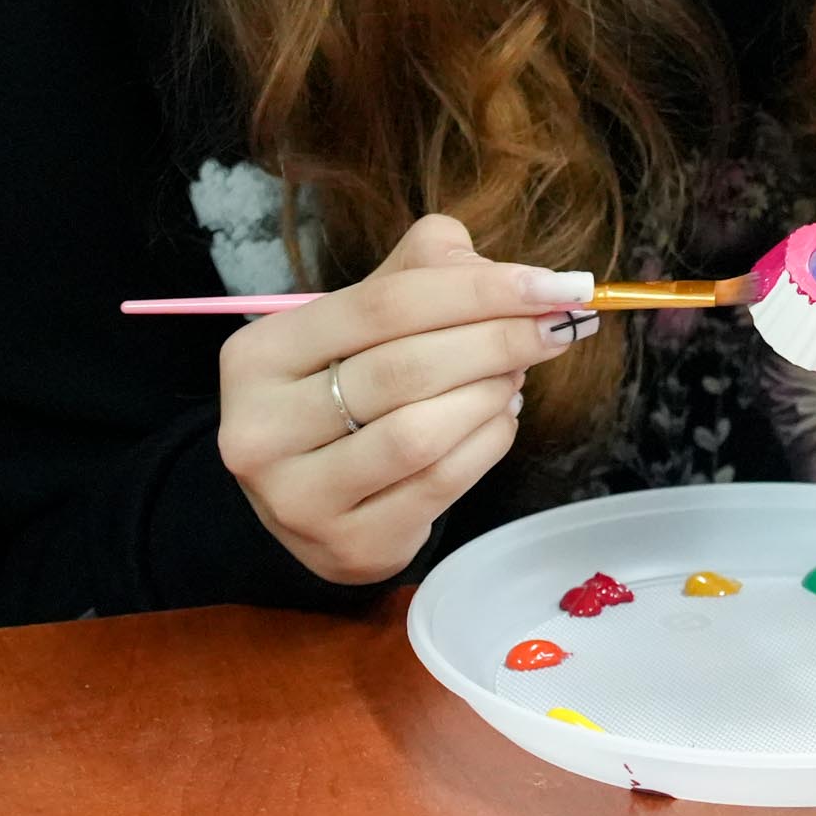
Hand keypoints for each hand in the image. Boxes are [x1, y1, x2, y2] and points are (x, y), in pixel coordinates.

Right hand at [216, 213, 591, 583]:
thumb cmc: (346, 385)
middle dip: (500, 341)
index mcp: (259, 355)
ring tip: (515, 375)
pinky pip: (441, 483)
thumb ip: (426, 270)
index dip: (479, 290)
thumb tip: (514, 274)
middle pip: (405, 368)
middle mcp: (260, 429)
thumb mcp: (364, 316)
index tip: (556, 285)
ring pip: (422, 432)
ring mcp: (298, 498)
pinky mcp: (347, 545)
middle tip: (556, 327)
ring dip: (492, 394)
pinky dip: (488, 442)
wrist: (311, 492)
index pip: (384, 305)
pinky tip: (499, 418)